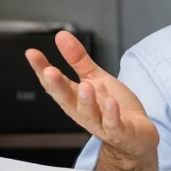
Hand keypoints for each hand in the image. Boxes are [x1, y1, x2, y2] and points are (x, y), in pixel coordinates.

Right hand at [25, 31, 158, 159]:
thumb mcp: (96, 79)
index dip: (42, 70)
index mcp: (75, 99)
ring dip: (86, 101)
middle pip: (67, 100)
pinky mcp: (121, 132)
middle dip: (57, 86)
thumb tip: (61, 36)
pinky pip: (113, 125)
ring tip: (85, 86)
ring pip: (89, 114)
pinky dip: (111, 115)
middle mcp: (84, 112)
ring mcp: (101, 124)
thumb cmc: (114, 107)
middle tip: (50, 71)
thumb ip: (78, 60)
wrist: (138, 134)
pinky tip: (110, 103)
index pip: (54, 84)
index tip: (32, 53)